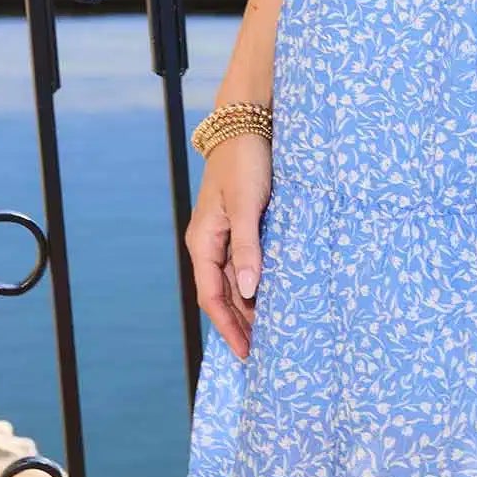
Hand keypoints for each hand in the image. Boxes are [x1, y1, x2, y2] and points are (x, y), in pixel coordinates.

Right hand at [184, 131, 272, 358]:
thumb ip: (248, 247)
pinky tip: (272, 293)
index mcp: (203, 241)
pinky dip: (256, 282)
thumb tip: (250, 291)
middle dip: (240, 323)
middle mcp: (210, 242)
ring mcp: (224, 234)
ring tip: (271, 331)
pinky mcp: (240, 224)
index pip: (212, 297)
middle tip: (264, 351)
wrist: (247, 123)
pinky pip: (245, 263)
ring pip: (235, 280)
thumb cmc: (246, 162)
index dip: (229, 327)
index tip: (247, 352)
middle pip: (223, 294)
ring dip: (249, 305)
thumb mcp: (249, 205)